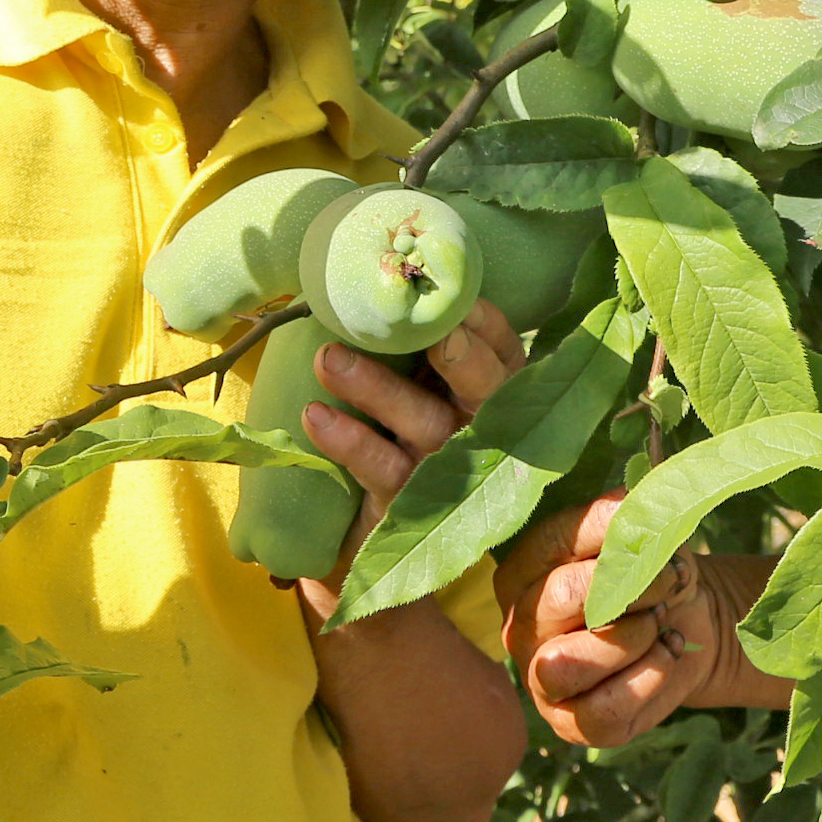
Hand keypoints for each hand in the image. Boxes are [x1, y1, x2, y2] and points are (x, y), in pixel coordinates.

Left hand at [295, 302, 528, 618]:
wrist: (378, 549)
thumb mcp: (425, 388)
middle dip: (461, 356)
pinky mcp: (407, 507)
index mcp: (498, 396)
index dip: (484, 322)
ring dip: (376, 388)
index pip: (506, 352)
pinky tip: (315, 416)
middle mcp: (483, 433)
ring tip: (327, 358)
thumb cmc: (402, 435)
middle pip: (485, 390)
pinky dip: (348, 442)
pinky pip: (381, 470)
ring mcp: (447, 472)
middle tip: (430, 326)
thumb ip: (424, 344)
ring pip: (426, 425)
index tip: (448, 289)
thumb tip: (383, 273)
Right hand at [497, 493, 762, 748]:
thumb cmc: (653, 576)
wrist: (684, 629)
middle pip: (560, 598)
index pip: (554, 540)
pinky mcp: (572, 724)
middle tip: (667, 584)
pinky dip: (650, 679)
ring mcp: (540, 680)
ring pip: (567, 664)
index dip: (610, 530)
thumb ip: (634, 516)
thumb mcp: (648, 538)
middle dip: (629, 588)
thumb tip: (638, 496)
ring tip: (660, 624)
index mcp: (524, 571)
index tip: (654, 529)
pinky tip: (667, 654)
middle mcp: (519, 626)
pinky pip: (604, 710)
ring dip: (631, 639)